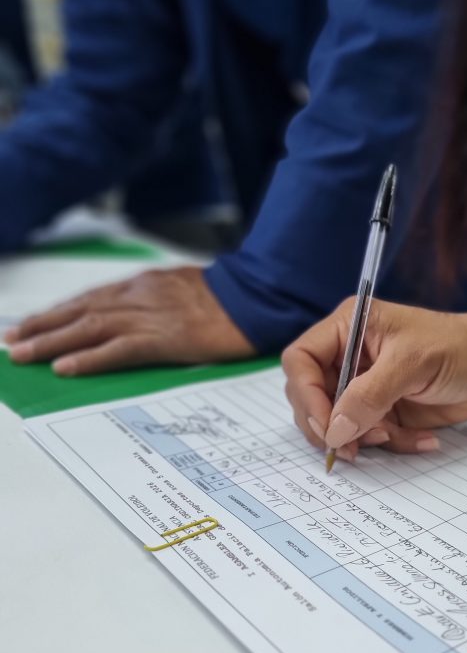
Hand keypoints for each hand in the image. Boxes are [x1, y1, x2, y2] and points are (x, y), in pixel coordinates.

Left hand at [4, 267, 253, 373]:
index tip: (30, 324)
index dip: (57, 313)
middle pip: (80, 311)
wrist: (256, 299)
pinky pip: (117, 349)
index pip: (90, 299)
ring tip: (23, 354)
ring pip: (89, 328)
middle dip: (42, 326)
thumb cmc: (229, 299)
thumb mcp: (185, 287)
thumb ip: (157, 297)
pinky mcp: (163, 338)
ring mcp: (150, 316)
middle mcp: (139, 296)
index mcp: (145, 285)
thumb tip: (137, 313)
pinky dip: (88, 358)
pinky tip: (65, 367)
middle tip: (12, 341)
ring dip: (52, 341)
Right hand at [282, 297, 466, 458]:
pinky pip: (370, 436)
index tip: (325, 426)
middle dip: (330, 424)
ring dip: (364, 438)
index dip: (305, 395)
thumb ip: (369, 396)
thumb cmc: (456, 347)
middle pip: (310, 397)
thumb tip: (334, 430)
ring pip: (339, 423)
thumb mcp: (411, 364)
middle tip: (352, 446)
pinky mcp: (383, 410)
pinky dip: (394, 443)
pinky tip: (422, 438)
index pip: (301, 360)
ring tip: (395, 435)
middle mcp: (348, 356)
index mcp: (348, 328)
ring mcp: (364, 386)